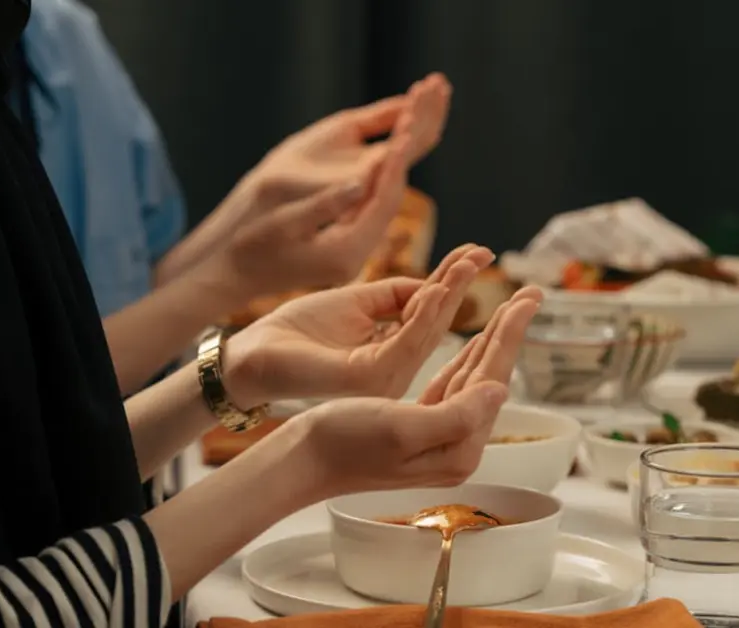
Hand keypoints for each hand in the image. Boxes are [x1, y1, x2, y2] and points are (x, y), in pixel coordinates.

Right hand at [158, 73, 452, 292]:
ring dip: (396, 164)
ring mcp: (355, 251)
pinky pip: (373, 206)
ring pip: (386, 202)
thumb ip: (321, 206)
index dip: (394, 165)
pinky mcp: (348, 243)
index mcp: (347, 251)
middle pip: (392, 200)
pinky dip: (380, 177)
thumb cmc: (248, 248)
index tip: (405, 130)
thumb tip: (359, 183)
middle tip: (418, 116)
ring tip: (411, 124)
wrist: (232, 276)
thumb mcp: (281, 225)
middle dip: (404, 158)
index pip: (382, 202)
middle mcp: (359, 254)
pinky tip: (385, 152)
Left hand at [223, 244, 494, 407]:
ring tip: (466, 262)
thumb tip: (433, 284)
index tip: (478, 251)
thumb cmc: (298, 330)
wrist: (254, 352)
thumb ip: (396, 294)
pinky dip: (423, 313)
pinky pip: (405, 341)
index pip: (432, 312)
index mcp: (393, 353)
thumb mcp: (356, 302)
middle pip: (438, 321)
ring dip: (449, 293)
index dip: (454, 281)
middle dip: (462, 285)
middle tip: (484, 252)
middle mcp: (396, 368)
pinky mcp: (369, 377)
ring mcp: (385, 378)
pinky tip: (434, 288)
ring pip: (428, 330)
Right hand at [294, 287, 542, 496]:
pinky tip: (478, 342)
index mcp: (458, 449)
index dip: (510, 335)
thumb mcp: (401, 427)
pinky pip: (453, 386)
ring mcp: (439, 439)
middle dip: (511, 332)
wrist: (300, 462)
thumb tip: (500, 390)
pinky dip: (467, 358)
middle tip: (534, 293)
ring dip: (493, 340)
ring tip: (514, 308)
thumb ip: (455, 414)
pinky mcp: (419, 428)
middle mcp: (455, 448)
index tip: (528, 299)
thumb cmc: (342, 442)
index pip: (492, 380)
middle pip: (490, 376)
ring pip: (474, 378)